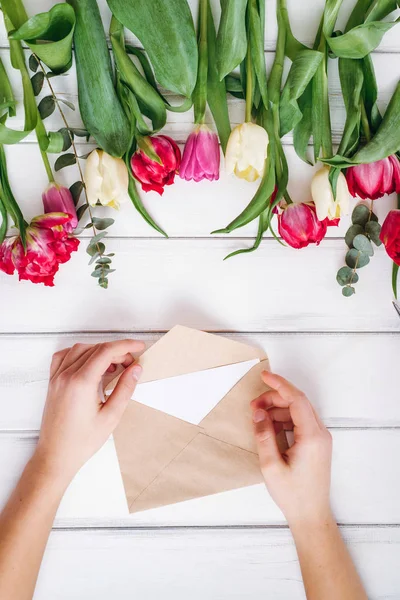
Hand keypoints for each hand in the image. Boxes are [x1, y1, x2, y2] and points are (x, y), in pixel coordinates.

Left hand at [34, 339, 144, 487]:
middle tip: (131, 363)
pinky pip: (64, 357)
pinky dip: (80, 353)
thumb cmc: (82, 441)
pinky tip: (90, 363)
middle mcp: (66, 376)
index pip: (106, 351)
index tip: (139, 346)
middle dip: (116, 351)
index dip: (125, 346)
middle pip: (95, 349)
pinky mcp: (53, 382)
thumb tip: (135, 369)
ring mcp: (57, 378)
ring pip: (80, 349)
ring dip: (100, 351)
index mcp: (81, 383)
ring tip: (114, 365)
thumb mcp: (111, 416)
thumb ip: (125, 389)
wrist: (56, 456)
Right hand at [251, 371, 332, 526]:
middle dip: (274, 398)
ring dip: (278, 410)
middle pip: (298, 403)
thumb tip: (258, 413)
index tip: (264, 376)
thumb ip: (263, 436)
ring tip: (257, 418)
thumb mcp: (270, 466)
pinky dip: (284, 420)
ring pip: (298, 412)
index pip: (297, 400)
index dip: (280, 385)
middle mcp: (320, 434)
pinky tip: (269, 427)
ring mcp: (320, 439)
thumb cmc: (292, 495)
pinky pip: (300, 422)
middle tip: (253, 406)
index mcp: (312, 437)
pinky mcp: (317, 444)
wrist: (311, 515)